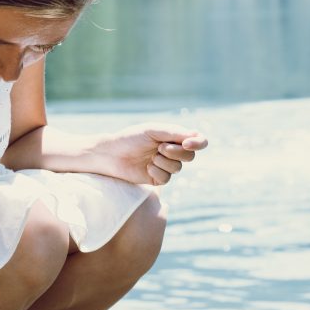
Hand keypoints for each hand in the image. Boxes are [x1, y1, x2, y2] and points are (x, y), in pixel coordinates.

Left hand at [91, 123, 207, 185]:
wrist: (111, 154)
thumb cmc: (130, 138)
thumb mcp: (152, 130)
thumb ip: (174, 132)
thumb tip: (196, 135)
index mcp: (173, 137)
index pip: (198, 141)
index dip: (198, 143)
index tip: (187, 143)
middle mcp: (172, 151)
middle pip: (190, 156)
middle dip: (176, 152)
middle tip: (159, 147)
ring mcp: (165, 166)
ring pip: (178, 168)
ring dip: (164, 161)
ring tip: (150, 156)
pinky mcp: (157, 179)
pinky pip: (166, 179)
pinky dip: (157, 171)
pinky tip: (146, 167)